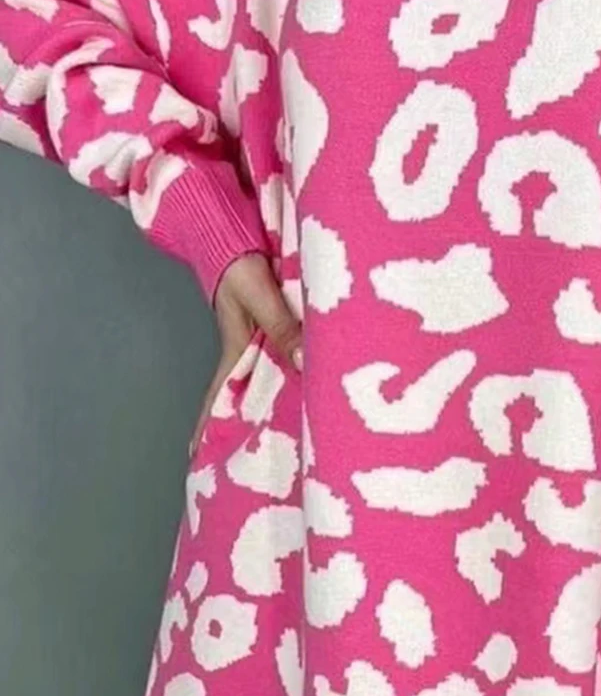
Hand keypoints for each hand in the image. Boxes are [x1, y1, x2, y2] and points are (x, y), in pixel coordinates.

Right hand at [187, 252, 301, 456]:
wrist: (233, 232)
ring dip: (275, 400)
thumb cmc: (238, 263)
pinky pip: (286, 354)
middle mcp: (248, 350)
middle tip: (250, 463)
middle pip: (244, 395)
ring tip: (291, 436)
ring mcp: (262, 338)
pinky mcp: (277, 324)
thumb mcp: (260, 295)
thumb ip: (282, 326)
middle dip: (244, 427)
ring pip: (270, 376)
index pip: (218, 397)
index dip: (207, 426)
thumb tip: (304, 365)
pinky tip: (310, 384)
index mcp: (236, 350)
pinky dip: (294, 370)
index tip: (195, 458)